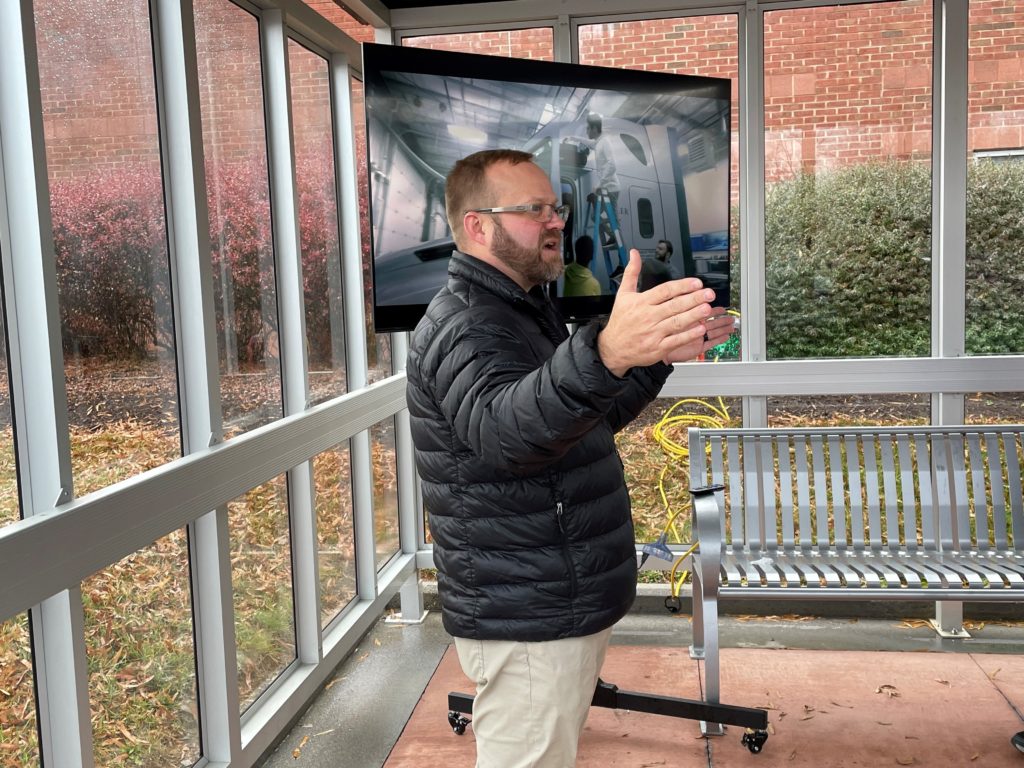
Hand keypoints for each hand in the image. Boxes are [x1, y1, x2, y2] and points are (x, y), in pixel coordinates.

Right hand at [597, 249, 722, 375]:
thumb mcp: (622, 294)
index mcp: (641, 302)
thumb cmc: (620, 321)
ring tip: (707, 308)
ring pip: (677, 322)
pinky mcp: (658, 348)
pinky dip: (688, 335)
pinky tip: (700, 329)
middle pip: (674, 305)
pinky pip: (676, 341)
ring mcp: (653, 333)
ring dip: (693, 315)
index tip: (696, 283)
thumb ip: (631, 273)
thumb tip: (634, 254)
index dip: (682, 286)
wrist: (613, 348)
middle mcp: (648, 316)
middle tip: (708, 293)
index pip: (665, 291)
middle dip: (693, 299)